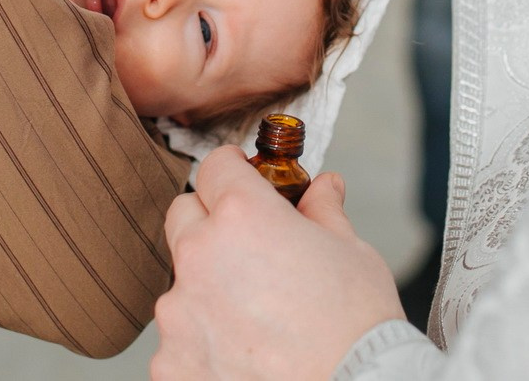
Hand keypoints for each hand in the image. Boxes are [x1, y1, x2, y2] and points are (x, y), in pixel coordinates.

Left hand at [151, 148, 403, 380]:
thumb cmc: (357, 328)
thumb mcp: (351, 252)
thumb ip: (323, 211)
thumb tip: (324, 188)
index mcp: (243, 216)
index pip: (216, 168)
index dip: (234, 171)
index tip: (244, 179)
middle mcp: (201, 257)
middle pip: (184, 216)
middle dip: (212, 222)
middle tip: (250, 248)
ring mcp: (179, 314)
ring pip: (182, 283)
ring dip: (207, 289)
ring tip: (255, 318)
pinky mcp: (171, 363)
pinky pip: (179, 339)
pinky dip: (203, 343)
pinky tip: (243, 355)